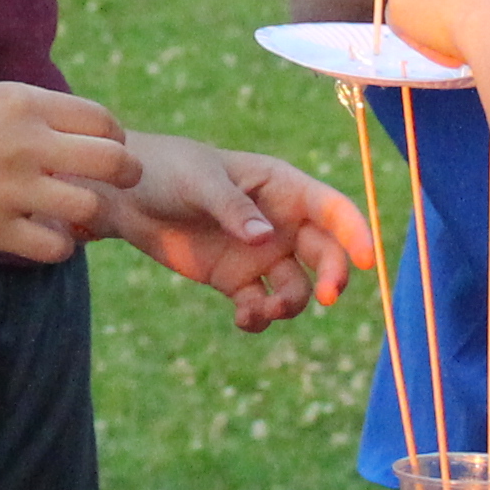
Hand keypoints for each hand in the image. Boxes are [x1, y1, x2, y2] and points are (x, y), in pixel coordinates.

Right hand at [0, 83, 138, 261]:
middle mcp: (25, 142)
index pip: (102, 120)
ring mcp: (10, 188)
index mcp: (22, 102)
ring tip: (71, 214)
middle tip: (115, 184)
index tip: (106, 150)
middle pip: (112, 161)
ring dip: (86, 214)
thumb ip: (30, 115)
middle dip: (124, 175)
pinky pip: (54, 247)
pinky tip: (43, 237)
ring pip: (88, 207)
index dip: (113, 139)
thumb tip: (76, 132)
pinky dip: (58, 246)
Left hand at [102, 132, 371, 330]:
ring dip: (290, 304)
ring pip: (296, 287)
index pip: (331, 209)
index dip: (355, 232)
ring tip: (263, 308)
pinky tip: (244, 318)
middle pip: (324, 253)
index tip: (366, 260)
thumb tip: (265, 239)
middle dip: (332, 275)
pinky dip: (259, 317)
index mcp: (281, 186)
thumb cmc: (166, 170)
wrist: (123, 195)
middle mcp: (280, 222)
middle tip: (326, 296)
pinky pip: (261, 305)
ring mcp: (260, 253)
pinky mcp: (235, 279)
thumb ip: (233, 208)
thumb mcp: (199, 182)